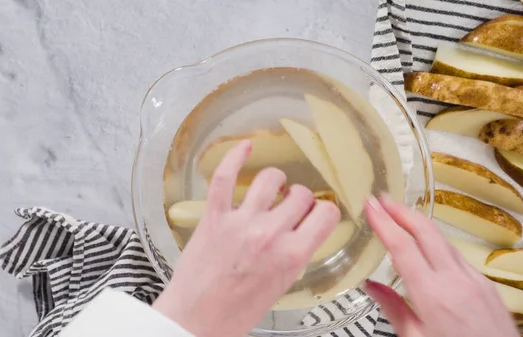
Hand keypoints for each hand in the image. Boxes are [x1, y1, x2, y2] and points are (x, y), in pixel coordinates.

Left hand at [152, 140, 340, 336]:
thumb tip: (302, 232)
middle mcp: (270, 234)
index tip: (318, 214)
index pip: (326, 214)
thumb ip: (294, 255)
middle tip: (292, 208)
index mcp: (292, 255)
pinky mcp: (214, 216)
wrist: (195, 321)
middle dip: (301, 199)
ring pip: (270, 179)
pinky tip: (244, 147)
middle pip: (301, 195)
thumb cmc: (236, 313)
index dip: (325, 212)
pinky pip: (223, 177)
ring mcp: (240, 222)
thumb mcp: (280, 287)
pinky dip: (234, 157)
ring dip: (276, 181)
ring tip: (273, 188)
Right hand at [363, 196, 518, 336]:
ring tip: (400, 216)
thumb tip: (371, 286)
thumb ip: (393, 308)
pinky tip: (428, 246)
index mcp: (431, 294)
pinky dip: (437, 244)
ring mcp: (474, 279)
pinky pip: (457, 255)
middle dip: (402, 211)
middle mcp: (455, 280)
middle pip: (426, 231)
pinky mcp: (486, 284)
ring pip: (443, 240)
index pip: (402, 247)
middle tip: (382, 199)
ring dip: (419, 224)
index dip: (384, 222)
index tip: (370, 205)